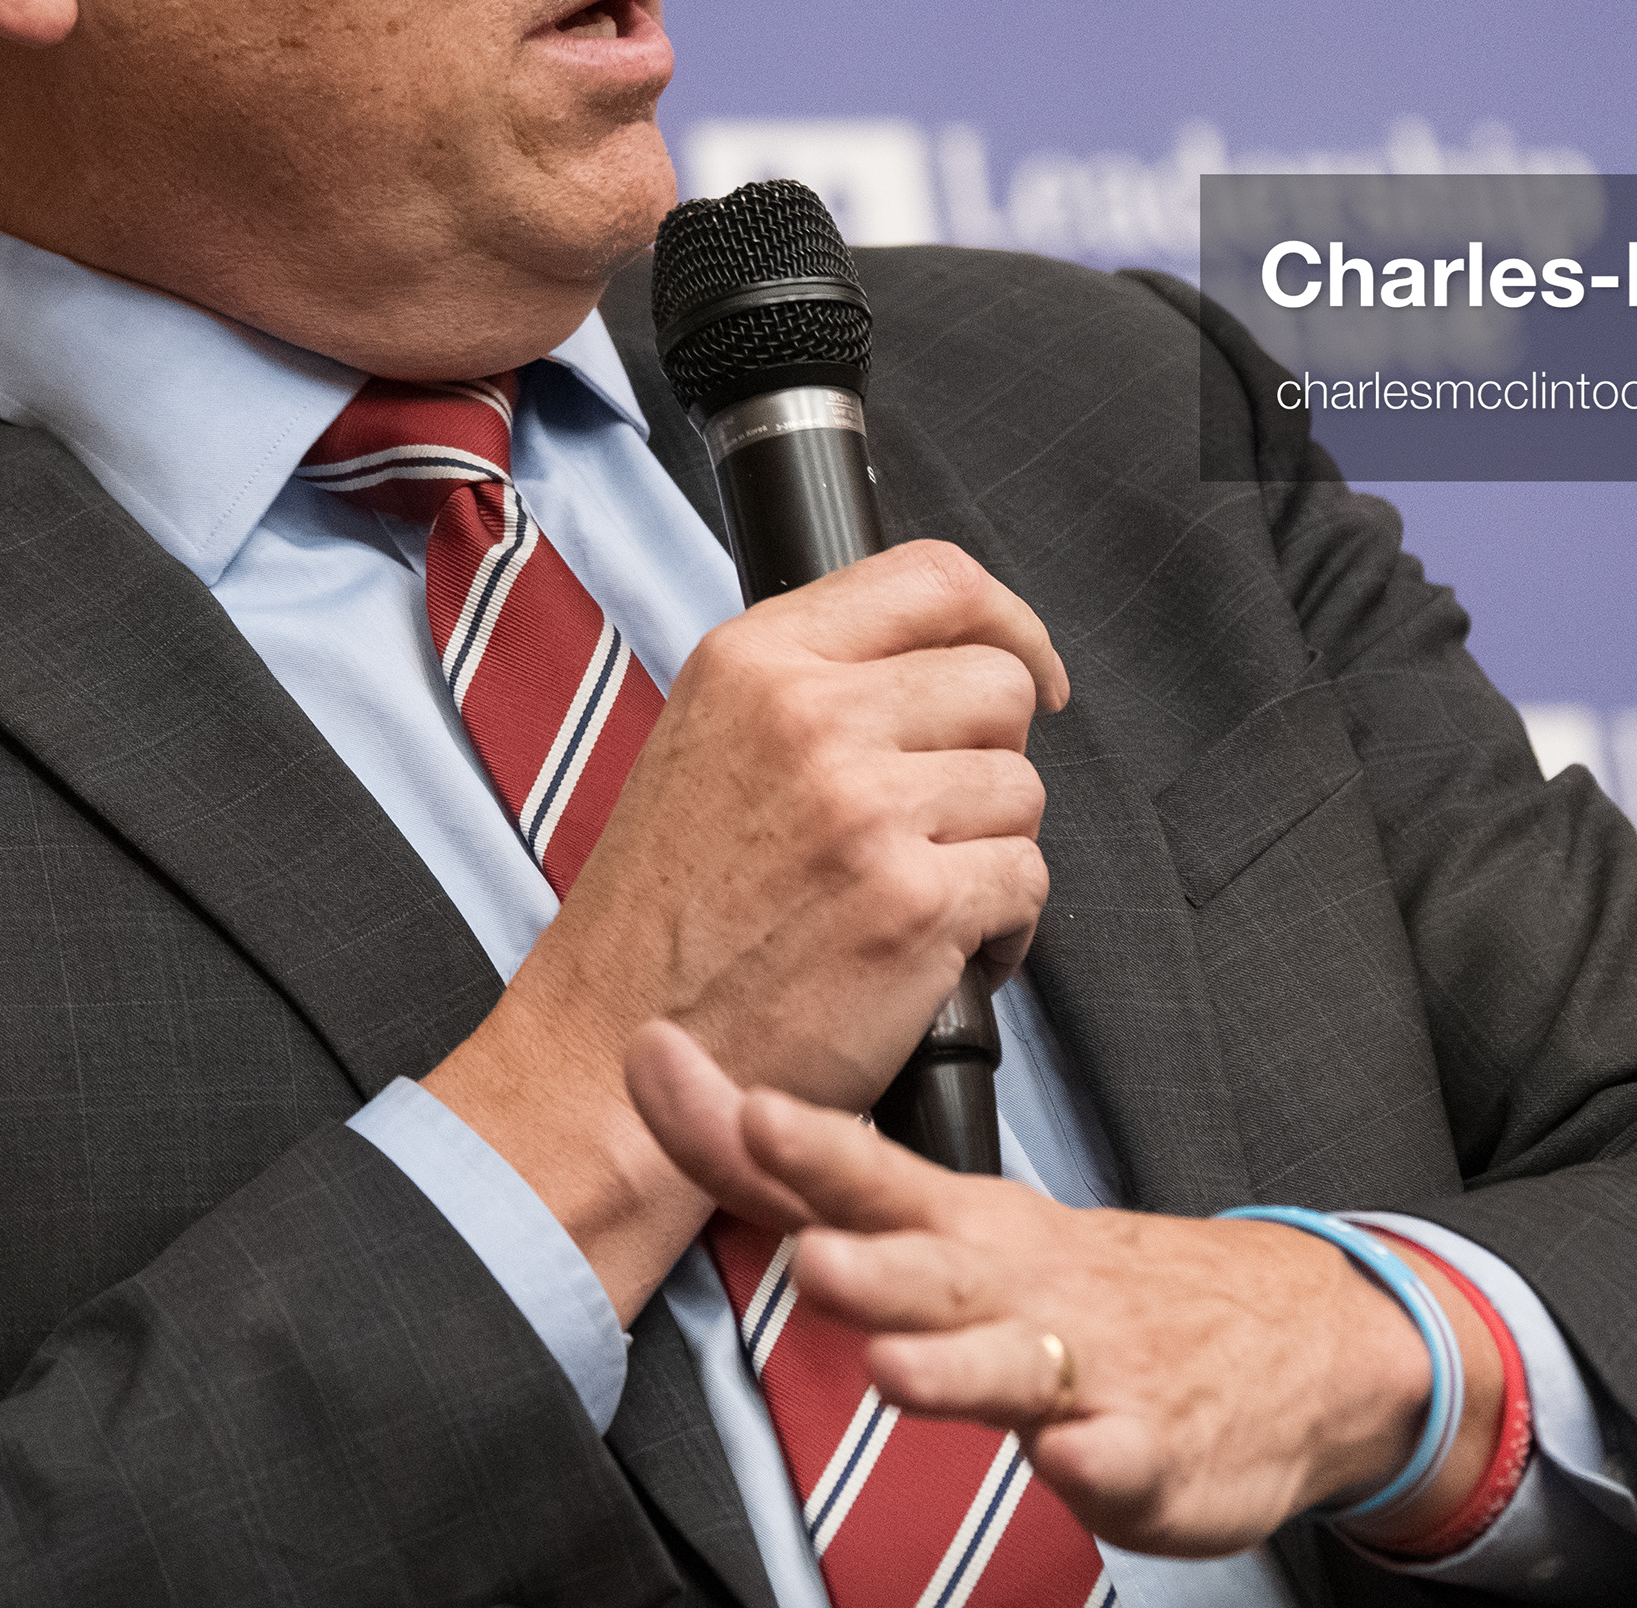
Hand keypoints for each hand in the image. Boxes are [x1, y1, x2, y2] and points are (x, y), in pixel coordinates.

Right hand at [421, 541, 1066, 1313]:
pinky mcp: (911, 905)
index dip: (1007, 624)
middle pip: (999, 685)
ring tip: (915, 900)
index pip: (934, 578)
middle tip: (935, 825)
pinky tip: (933, 956)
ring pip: (1022, 789)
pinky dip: (1002, 931)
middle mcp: (809, 716)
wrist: (607, 1057)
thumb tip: (948, 663)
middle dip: (991, 759)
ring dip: (992, 851)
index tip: (1029, 675)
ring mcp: (864, 808)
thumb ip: (812, 686)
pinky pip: (1026, 882)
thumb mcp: (703, 744)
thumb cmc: (660, 922)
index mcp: (752, 659)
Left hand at [624, 1022, 1507, 1560]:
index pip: (869, 1174)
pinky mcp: (1150, 1447)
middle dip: (869, 1261)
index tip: (736, 1100)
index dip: (799, 1147)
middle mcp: (1020, 1287)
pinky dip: (1099, 1458)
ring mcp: (1090, 1366)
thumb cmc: (1081, 1284)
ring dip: (953, 1365)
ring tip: (894, 1364)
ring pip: (1014, 1368)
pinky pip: (1121, 1456)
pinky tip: (1074, 1456)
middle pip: (934, 1269)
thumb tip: (696, 1103)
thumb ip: (826, 1189)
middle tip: (809, 1252)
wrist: (1288, 1339)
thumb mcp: (958, 1227)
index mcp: (968, 1228)